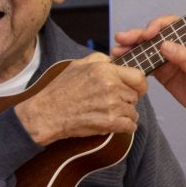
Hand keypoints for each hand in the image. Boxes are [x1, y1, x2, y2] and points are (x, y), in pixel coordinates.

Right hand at [15, 53, 146, 145]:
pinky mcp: (109, 123)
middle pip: (135, 96)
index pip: (138, 77)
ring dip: (125, 115)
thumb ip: (100, 59)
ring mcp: (111, 105)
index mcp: (105, 70)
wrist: (46, 113)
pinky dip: (125, 127)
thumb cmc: (59, 90)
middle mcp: (111, 86)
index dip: (139, 85)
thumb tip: (115, 61)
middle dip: (127, 101)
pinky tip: (115, 124)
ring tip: (111, 114)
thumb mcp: (78, 64)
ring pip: (133, 111)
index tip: (135, 89)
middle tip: (113, 104)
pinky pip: (130, 126)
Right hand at [114, 16, 185, 123]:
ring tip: (117, 50)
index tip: (149, 33)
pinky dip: (135, 63)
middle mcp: (179, 45)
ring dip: (132, 48)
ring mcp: (169, 59)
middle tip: (123, 38)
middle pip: (155, 35)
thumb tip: (165, 44)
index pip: (173, 24)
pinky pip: (146, 64)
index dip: (158, 25)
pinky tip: (123, 62)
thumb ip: (184, 57)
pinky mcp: (163, 73)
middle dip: (138, 35)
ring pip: (147, 49)